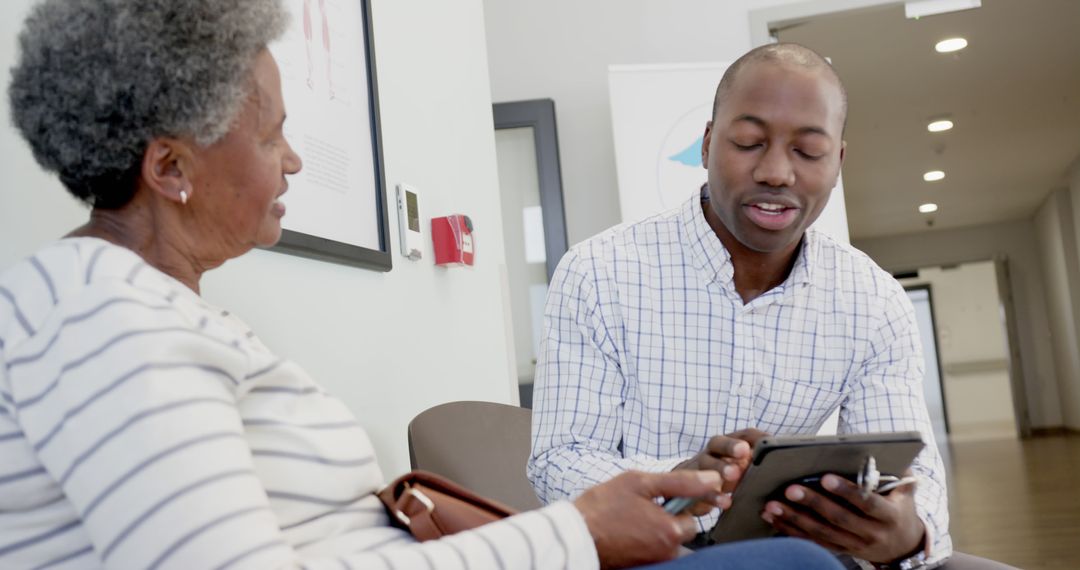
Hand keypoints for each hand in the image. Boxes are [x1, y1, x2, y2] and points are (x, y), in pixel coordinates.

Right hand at [574, 470, 724, 568]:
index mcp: (671, 530)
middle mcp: (668, 551)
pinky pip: (655, 551)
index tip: (660, 498)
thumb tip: (714, 479)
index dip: (678, 503)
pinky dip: (647, 541)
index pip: (693, 516)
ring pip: (668, 542)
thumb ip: (682, 481)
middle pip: (681, 532)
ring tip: (633, 520)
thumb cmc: (603, 506)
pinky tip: (630, 532)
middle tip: (641, 508)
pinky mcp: (643, 567)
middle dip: (668, 518)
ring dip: (657, 530)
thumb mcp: (641, 482)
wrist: (574, 535)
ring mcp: (655, 562)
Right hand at [676, 428, 769, 493]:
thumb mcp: (741, 468)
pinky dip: (713, 496)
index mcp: (729, 445)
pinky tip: (725, 502)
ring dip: (720, 467)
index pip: (744, 435)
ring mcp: (700, 468)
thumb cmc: (723, 477)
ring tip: (733, 474)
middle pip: (719, 443)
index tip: (768, 441)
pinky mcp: (692, 488)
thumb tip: (784, 464)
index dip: (756, 437)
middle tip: (743, 450)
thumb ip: (757, 464)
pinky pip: (701, 490)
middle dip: (731, 446)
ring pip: (707, 463)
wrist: (688, 489)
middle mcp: (713, 452)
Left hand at [761, 470, 925, 563]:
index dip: (846, 491)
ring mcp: (856, 545)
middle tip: (790, 489)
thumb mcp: (904, 489)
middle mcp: (873, 533)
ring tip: (773, 505)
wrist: (904, 545)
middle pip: (839, 518)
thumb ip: (895, 470)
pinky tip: (774, 519)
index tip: (825, 477)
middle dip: (813, 503)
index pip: (867, 503)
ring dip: (795, 519)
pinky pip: (814, 542)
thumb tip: (883, 448)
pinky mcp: (842, 550)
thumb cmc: (899, 506)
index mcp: (889, 515)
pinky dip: (792, 531)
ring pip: (822, 533)